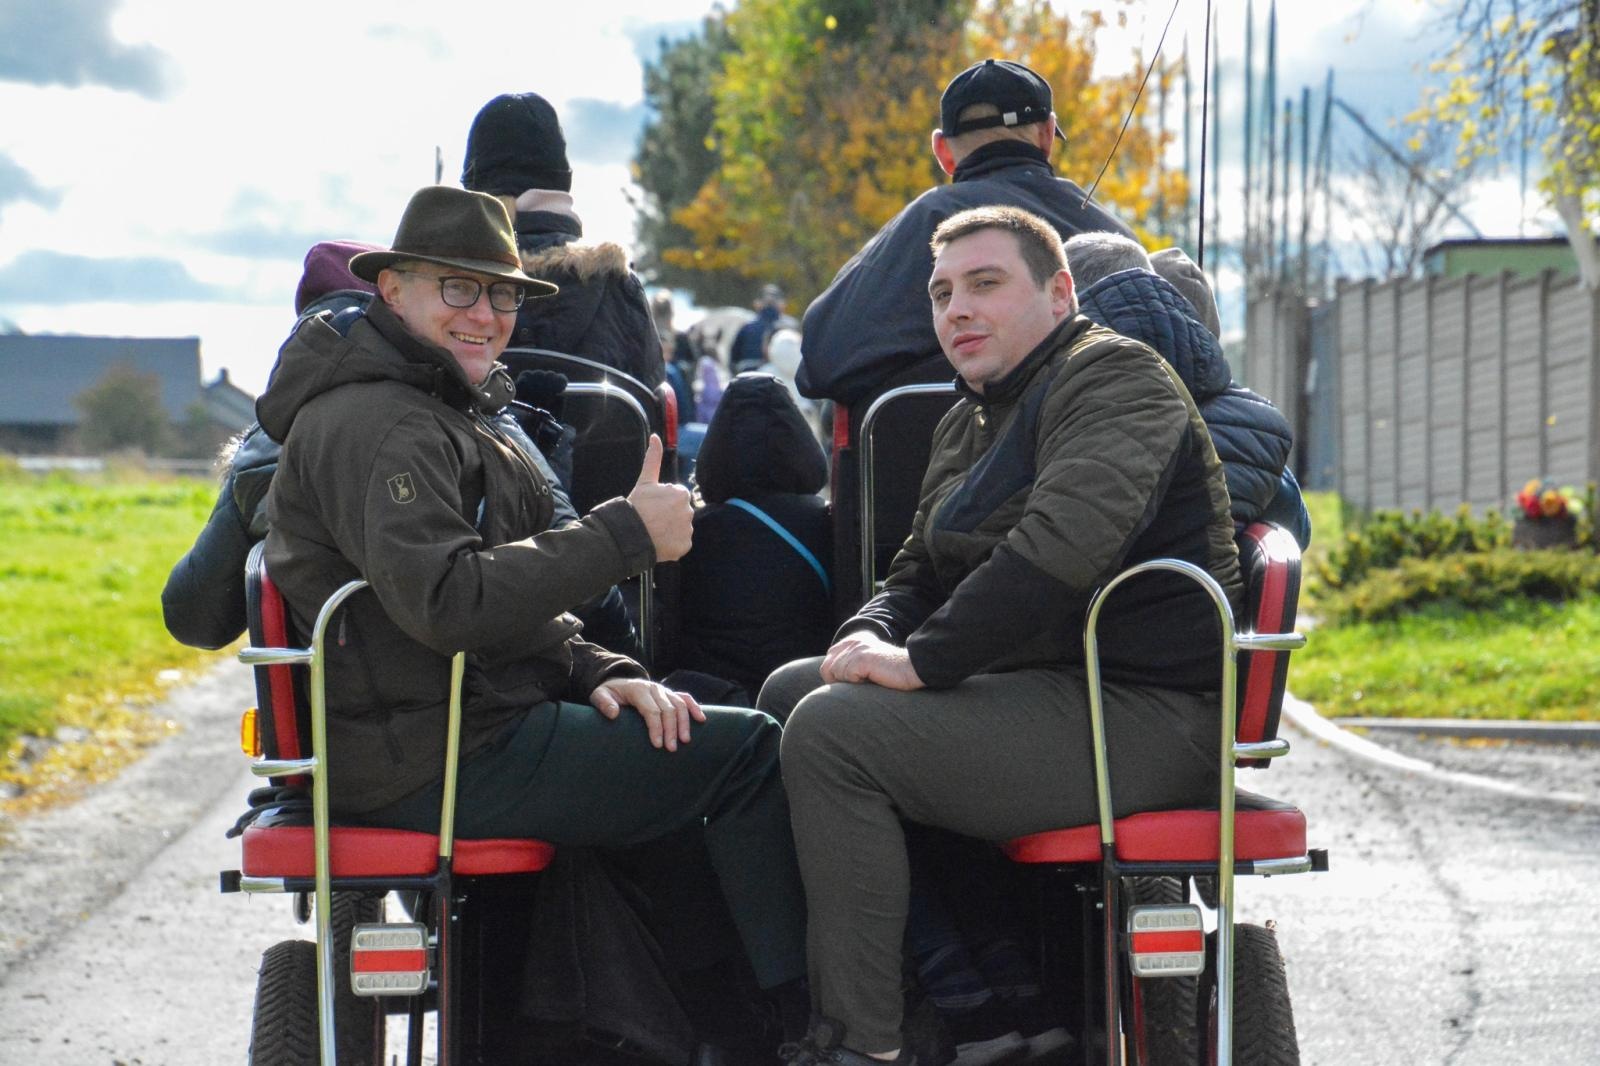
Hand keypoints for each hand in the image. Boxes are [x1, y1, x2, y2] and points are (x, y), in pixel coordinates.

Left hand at [590, 677, 706, 750]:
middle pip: (668, 709)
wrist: (617, 682)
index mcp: (638, 689)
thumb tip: (613, 714)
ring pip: (680, 704)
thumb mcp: (599, 695)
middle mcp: (654, 688)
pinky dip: (694, 707)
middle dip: (671, 729)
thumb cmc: (608, 693)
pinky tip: (701, 720)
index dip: (656, 727)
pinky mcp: (669, 693)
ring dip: (684, 723)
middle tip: (671, 749)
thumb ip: (603, 703)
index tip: (657, 745)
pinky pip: (685, 698)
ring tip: (685, 741)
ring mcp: (663, 690)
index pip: (651, 710)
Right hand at [626, 434, 693, 561]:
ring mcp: (688, 529)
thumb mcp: (645, 481)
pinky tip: (660, 542)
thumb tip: (656, 436)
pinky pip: (681, 543)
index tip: (651, 506)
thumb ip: (653, 458)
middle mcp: (689, 510)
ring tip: (654, 531)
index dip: (662, 502)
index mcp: (681, 493)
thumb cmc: (636, 506)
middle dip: (669, 515)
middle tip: (652, 519)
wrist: (630, 534)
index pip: (676, 497)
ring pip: (680, 528)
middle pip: (680, 512)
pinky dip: (672, 544)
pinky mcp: (685, 545)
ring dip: (670, 529)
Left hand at [819, 631, 924, 690]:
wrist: (912, 669)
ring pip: (836, 674)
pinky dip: (857, 683)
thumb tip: (830, 683)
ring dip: (851, 684)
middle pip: (827, 669)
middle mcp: (851, 643)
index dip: (835, 678)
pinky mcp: (862, 658)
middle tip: (860, 684)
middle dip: (839, 682)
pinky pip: (847, 676)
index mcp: (850, 642)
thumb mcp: (866, 668)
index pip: (827, 664)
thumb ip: (849, 669)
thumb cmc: (891, 674)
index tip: (853, 684)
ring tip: (869, 681)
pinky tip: (872, 680)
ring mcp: (856, 649)